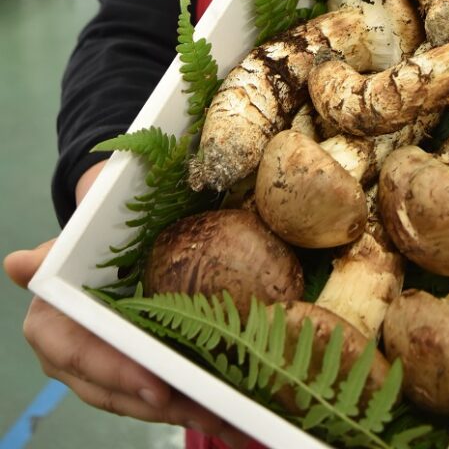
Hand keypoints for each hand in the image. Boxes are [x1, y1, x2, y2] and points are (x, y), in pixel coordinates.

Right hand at [3, 165, 252, 446]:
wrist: (109, 230)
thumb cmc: (94, 226)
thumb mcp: (82, 223)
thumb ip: (62, 241)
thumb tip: (16, 265)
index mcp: (51, 322)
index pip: (77, 355)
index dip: (114, 372)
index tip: (156, 386)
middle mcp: (73, 356)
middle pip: (117, 390)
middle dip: (165, 403)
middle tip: (210, 408)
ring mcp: (106, 369)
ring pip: (143, 400)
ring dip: (187, 410)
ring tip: (233, 417)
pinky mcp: (137, 371)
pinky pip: (164, 394)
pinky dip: (196, 404)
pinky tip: (234, 413)